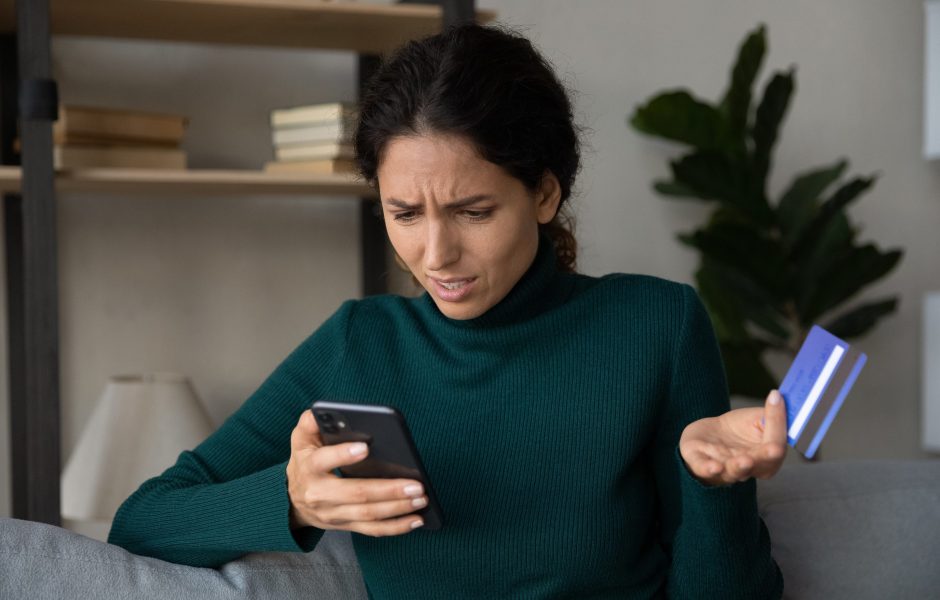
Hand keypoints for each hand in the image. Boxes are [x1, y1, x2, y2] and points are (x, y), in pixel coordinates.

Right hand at [286, 409, 427, 535]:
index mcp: (309, 467)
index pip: (323, 460)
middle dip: (388, 490)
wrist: (292, 501)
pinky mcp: (346, 525)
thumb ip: (310, 423)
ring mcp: (334, 514)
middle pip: (356, 493)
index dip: (343, 455)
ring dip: (398, 508)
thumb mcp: (301, 440)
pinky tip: (416, 519)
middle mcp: (320, 494)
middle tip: (416, 484)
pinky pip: (372, 529)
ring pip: (368, 514)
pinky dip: (396, 527)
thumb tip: (321, 411)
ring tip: (421, 499)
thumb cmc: (305, 461)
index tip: (365, 447)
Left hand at [678, 389, 787, 485]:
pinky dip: (709, 469)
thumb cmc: (739, 430)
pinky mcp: (701, 464)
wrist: (710, 434)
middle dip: (763, 458)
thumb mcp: (756, 419)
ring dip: (738, 466)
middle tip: (771, 450)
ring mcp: (724, 469)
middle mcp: (748, 470)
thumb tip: (777, 395)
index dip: (778, 438)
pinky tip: (713, 467)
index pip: (775, 450)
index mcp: (767, 459)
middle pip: (758, 465)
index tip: (778, 431)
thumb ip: (770, 415)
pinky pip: (705, 469)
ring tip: (743, 461)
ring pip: (733, 471)